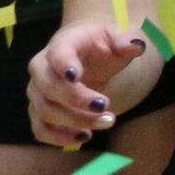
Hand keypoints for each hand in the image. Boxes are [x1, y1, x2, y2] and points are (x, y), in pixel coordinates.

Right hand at [24, 20, 157, 146]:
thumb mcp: (116, 37)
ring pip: (45, 111)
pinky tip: (84, 136)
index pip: (57, 54)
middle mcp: (42, 68)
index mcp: (62, 45)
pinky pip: (40, 129)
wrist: (85, 53)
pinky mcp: (39, 111)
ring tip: (107, 121)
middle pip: (49, 87)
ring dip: (75, 121)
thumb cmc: (101, 44)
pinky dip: (59, 137)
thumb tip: (136, 45)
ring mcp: (37, 91)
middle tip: (105, 105)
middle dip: (76, 100)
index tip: (76, 76)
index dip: (64, 65)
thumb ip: (126, 41)